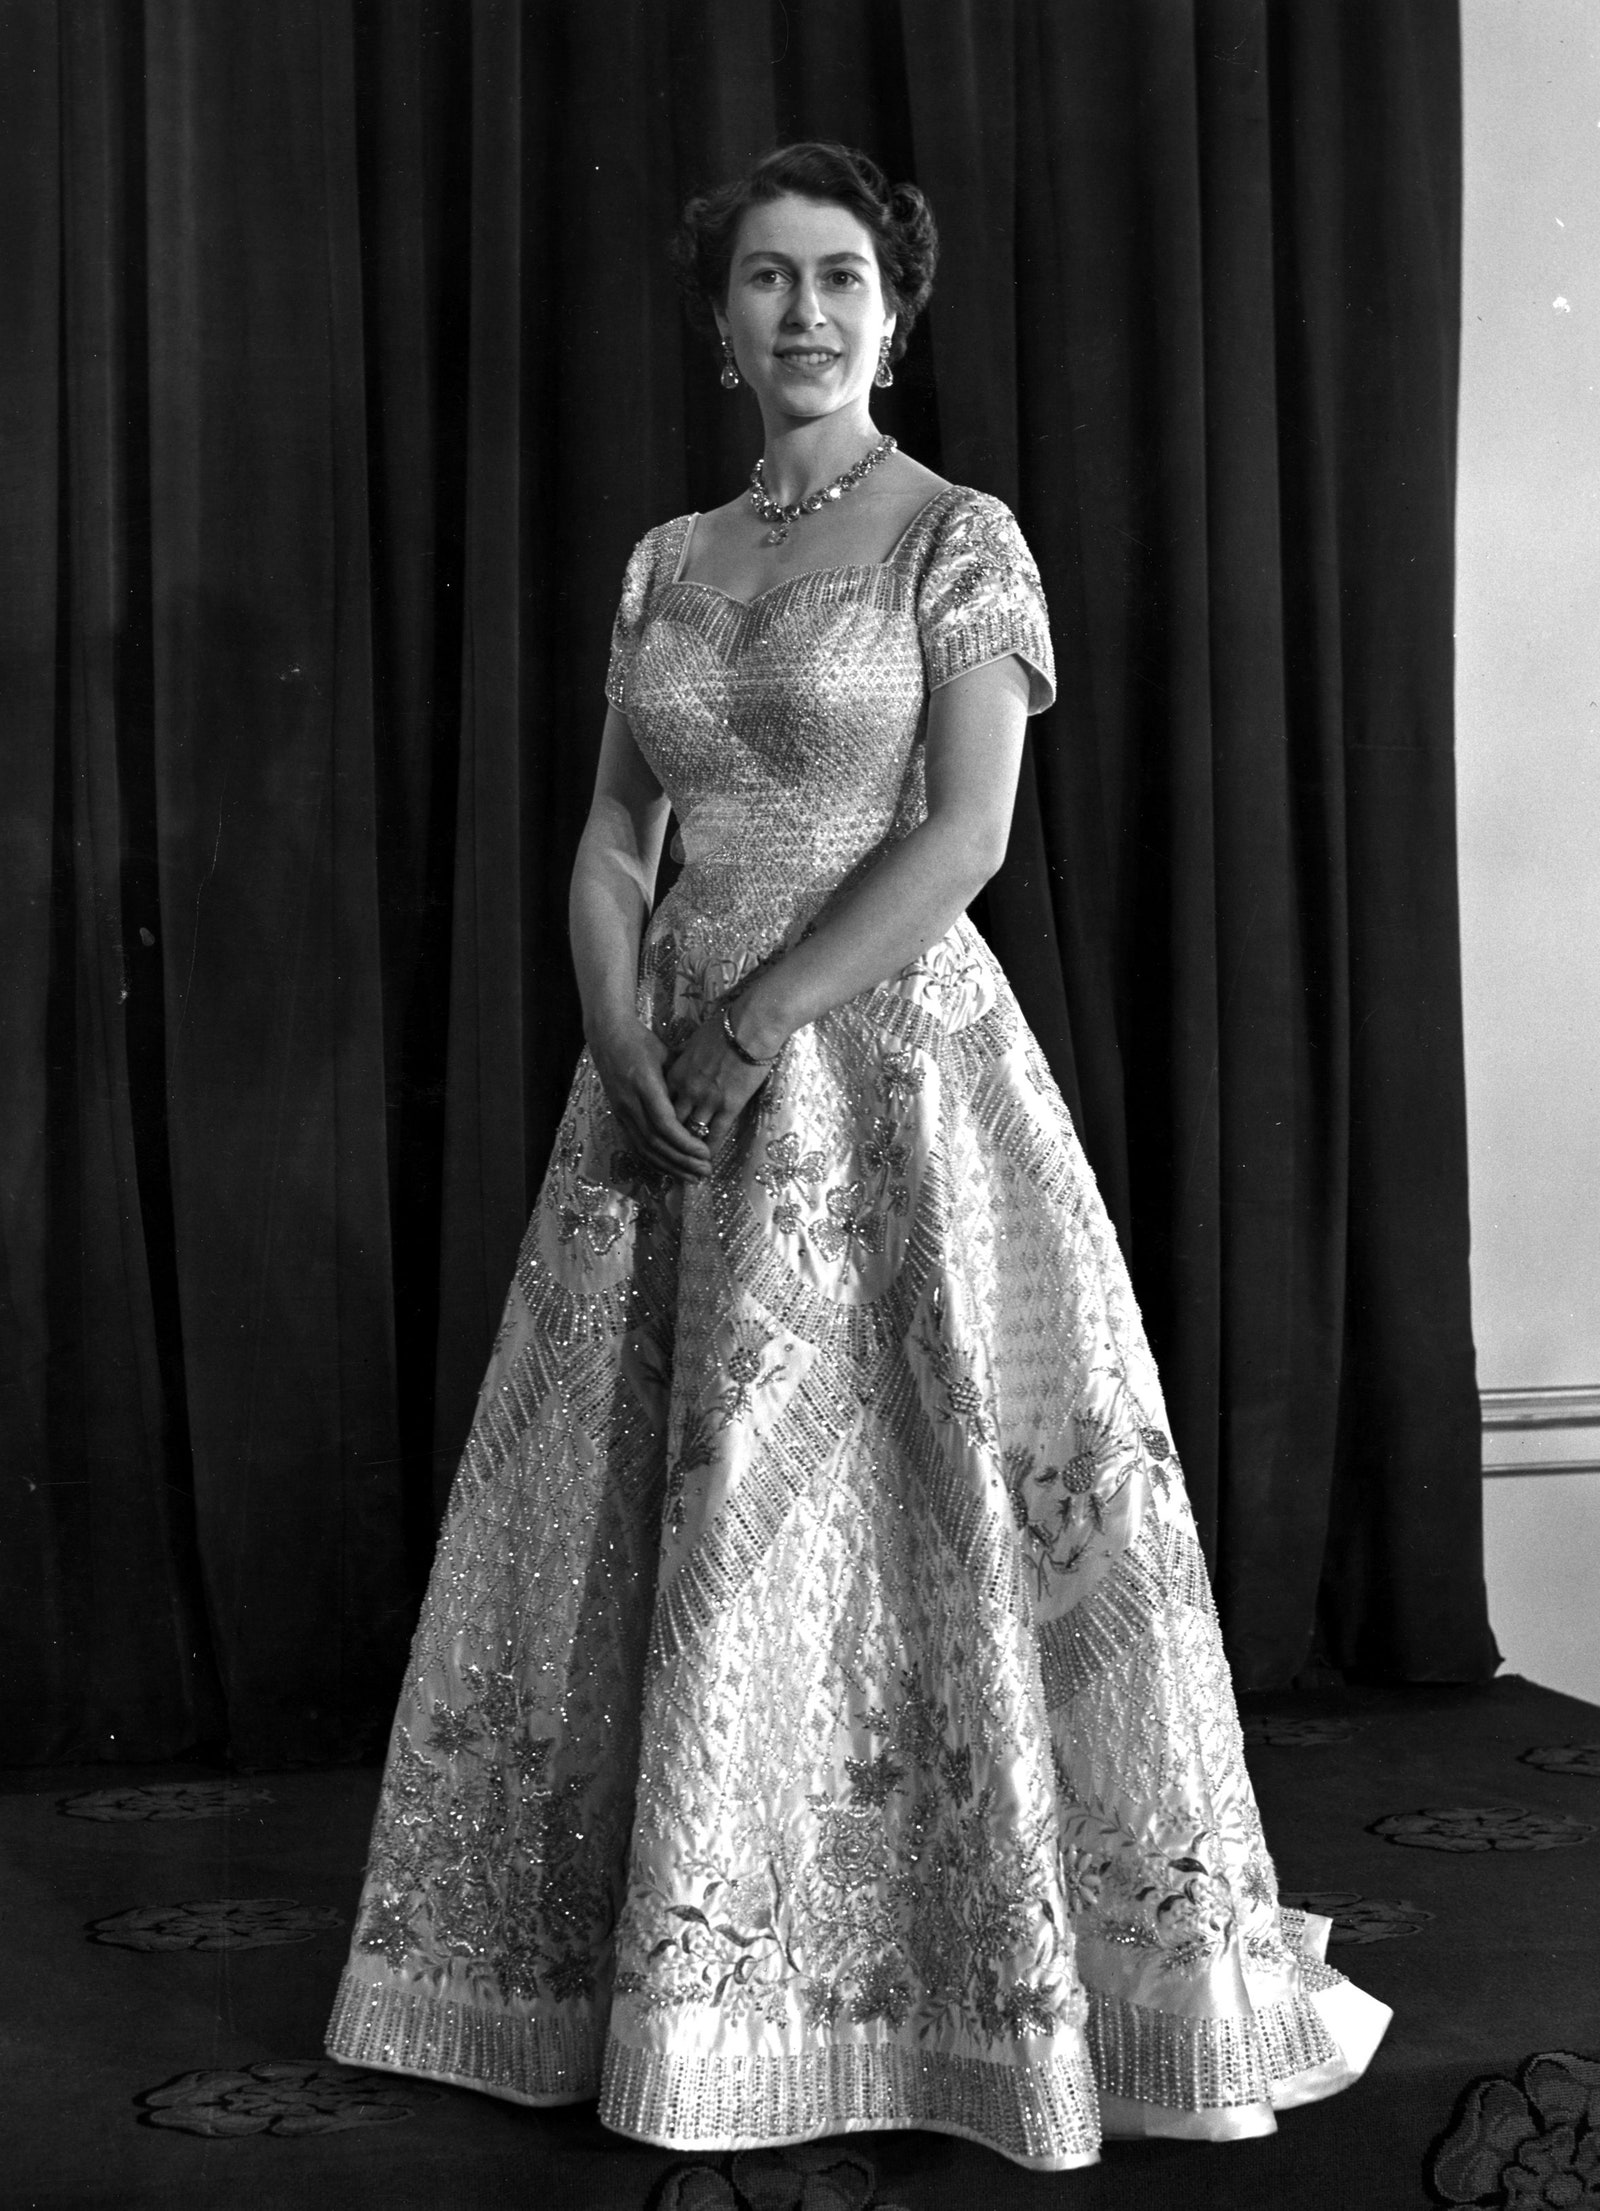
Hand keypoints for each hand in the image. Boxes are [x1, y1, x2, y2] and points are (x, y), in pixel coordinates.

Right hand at [587, 1015, 711, 1180]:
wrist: (607, 1035)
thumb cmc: (640, 1040)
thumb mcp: (665, 1054)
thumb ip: (682, 1078)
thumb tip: (705, 1097)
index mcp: (644, 1085)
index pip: (664, 1125)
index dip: (685, 1143)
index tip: (705, 1152)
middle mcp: (630, 1103)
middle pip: (656, 1142)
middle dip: (682, 1161)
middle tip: (705, 1172)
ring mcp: (621, 1112)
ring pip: (645, 1148)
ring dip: (670, 1166)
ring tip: (692, 1178)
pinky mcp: (618, 1116)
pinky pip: (636, 1145)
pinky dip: (655, 1160)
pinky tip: (670, 1170)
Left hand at [664, 1005, 772, 1156]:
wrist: (749, 1026)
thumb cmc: (724, 1027)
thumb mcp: (695, 1044)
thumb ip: (687, 1061)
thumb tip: (686, 1067)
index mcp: (676, 1074)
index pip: (661, 1105)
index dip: (659, 1121)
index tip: (659, 1132)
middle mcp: (686, 1090)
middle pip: (671, 1123)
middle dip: (668, 1141)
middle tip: (668, 1156)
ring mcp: (706, 1100)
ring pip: (690, 1133)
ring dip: (687, 1150)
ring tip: (687, 1162)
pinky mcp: (728, 1105)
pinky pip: (715, 1134)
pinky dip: (709, 1148)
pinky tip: (707, 1158)